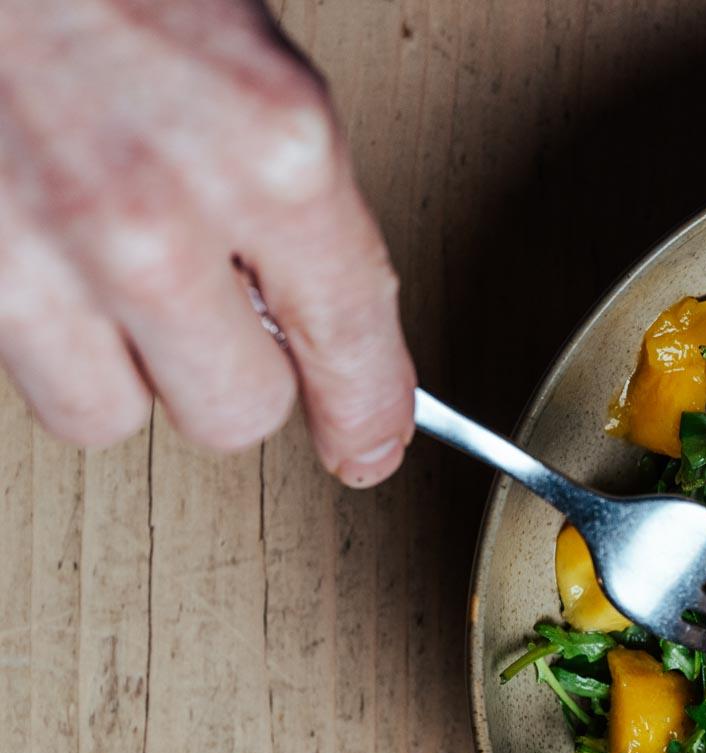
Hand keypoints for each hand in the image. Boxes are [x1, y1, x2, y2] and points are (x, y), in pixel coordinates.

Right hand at [0, 0, 413, 484]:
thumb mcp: (247, 49)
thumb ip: (292, 188)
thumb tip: (315, 303)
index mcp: (272, 146)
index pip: (350, 343)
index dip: (367, 414)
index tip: (367, 445)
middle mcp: (159, 215)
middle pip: (235, 412)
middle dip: (230, 373)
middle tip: (209, 311)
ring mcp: (43, 247)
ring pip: (112, 415)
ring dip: (120, 365)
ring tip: (107, 275)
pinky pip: (21, 374)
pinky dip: (37, 337)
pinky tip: (44, 262)